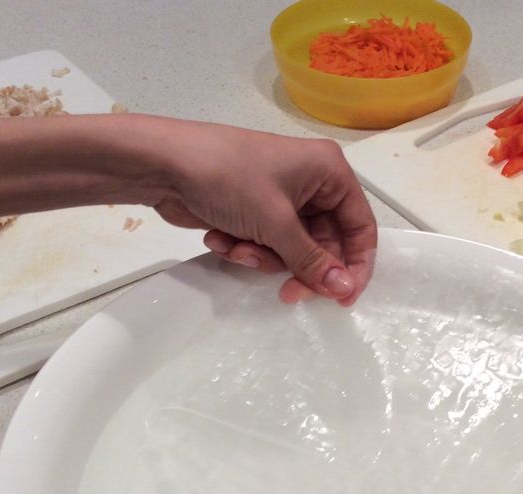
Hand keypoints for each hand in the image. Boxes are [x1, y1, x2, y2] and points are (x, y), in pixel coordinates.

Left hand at [150, 121, 376, 305]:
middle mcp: (312, 184)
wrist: (162, 164)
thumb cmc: (228, 179)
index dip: (355, 265)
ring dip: (266, 259)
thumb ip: (312, 260)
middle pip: (326, 245)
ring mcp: (282, 199)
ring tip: (239, 249)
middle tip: (287, 294)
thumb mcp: (275, 223)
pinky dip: (247, 249)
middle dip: (300, 267)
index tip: (343, 298)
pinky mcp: (256, 213)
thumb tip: (344, 290)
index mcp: (329, 173)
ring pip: (294, 251)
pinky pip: (267, 246)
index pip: (360, 227)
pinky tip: (221, 239)